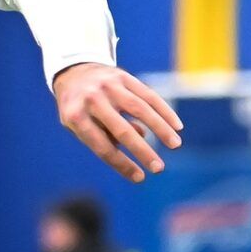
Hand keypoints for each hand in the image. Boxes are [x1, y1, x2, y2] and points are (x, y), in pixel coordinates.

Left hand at [53, 63, 182, 183]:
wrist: (74, 72)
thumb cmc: (79, 108)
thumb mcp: (80, 125)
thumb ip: (105, 135)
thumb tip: (141, 138)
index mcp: (76, 117)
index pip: (102, 147)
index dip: (121, 164)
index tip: (140, 178)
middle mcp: (92, 100)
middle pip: (122, 130)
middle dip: (143, 151)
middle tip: (159, 169)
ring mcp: (108, 86)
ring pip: (140, 109)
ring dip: (161, 128)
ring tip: (175, 145)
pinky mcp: (124, 77)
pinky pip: (148, 95)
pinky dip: (163, 110)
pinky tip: (176, 126)